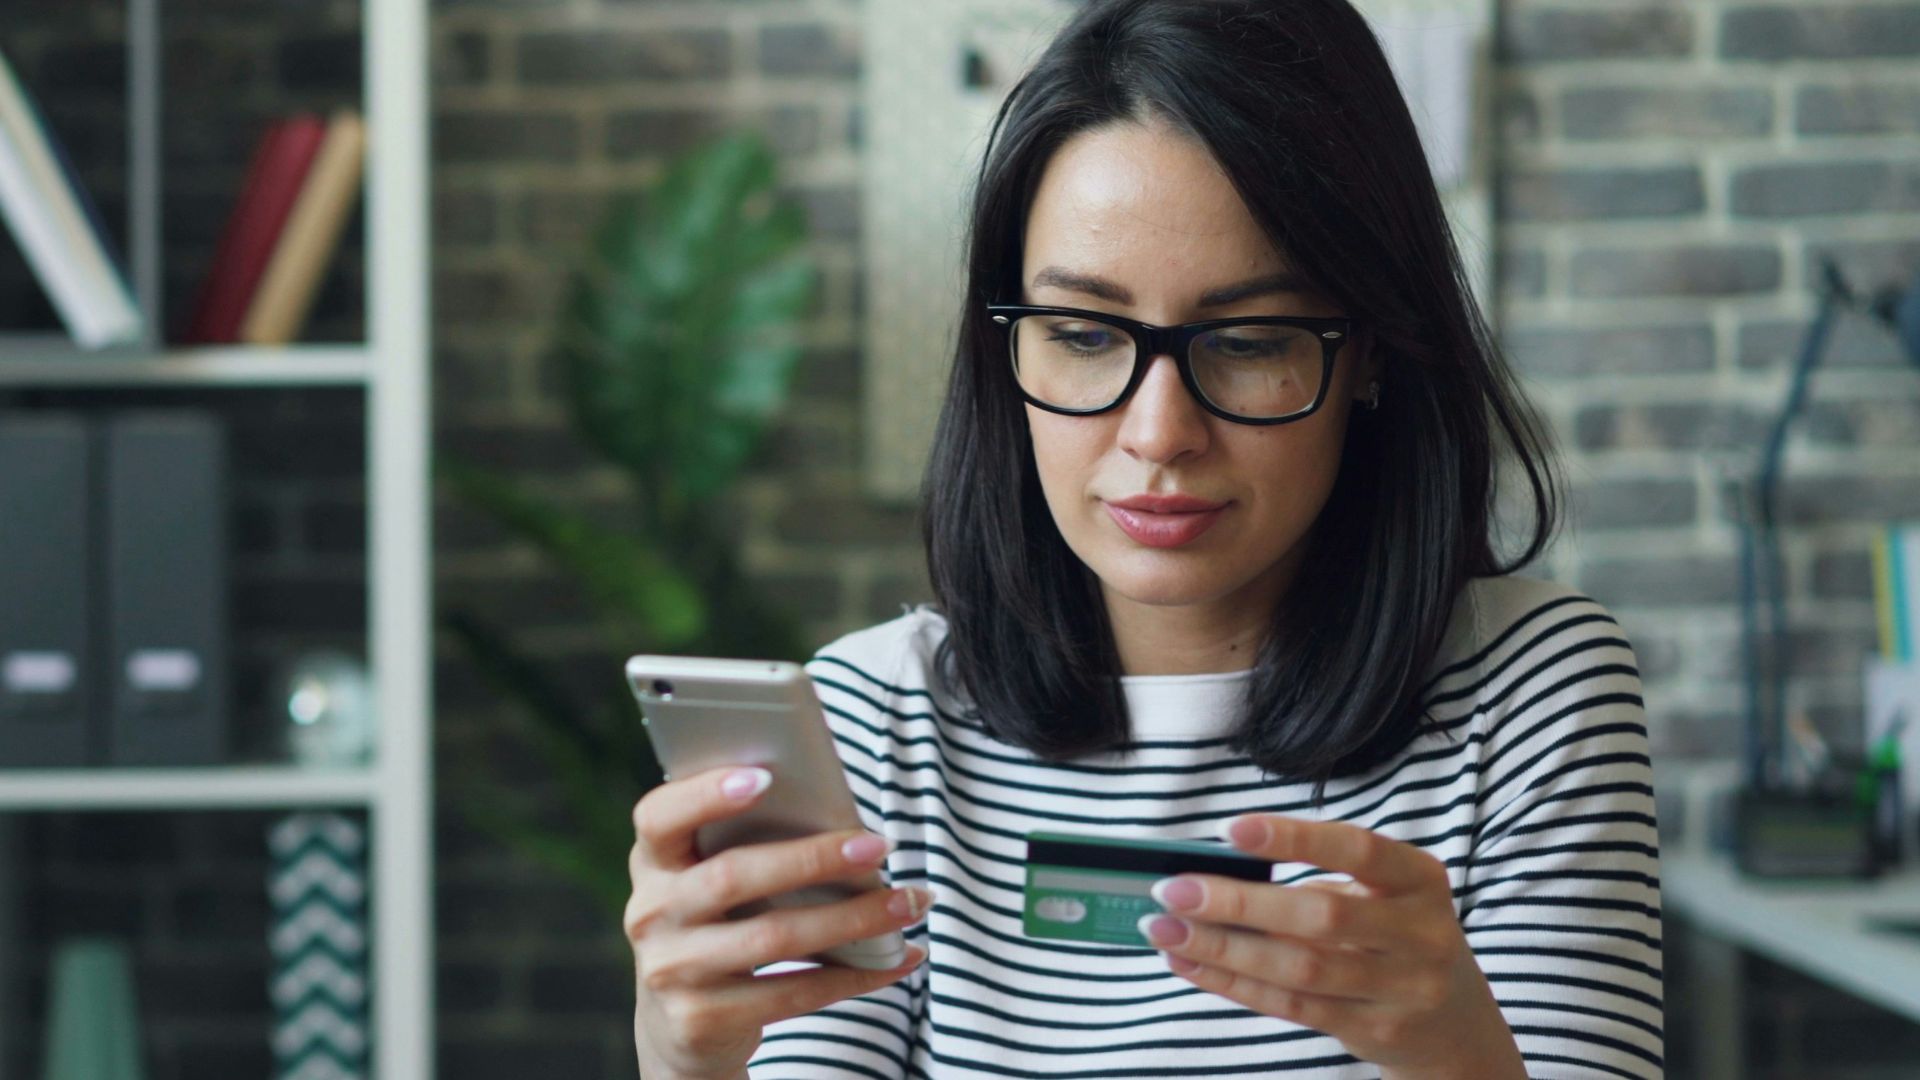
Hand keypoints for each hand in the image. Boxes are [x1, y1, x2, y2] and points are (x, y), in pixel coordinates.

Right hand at [625, 765, 929, 1079]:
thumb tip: (842, 823)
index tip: (766, 776)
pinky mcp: (701, 1019)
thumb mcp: (712, 880)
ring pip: (773, 937)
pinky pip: (791, 993)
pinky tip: (898, 957)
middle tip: (879, 845)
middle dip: (813, 858)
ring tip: (908, 902)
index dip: (706, 794)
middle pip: (733, 876)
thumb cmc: (720, 922)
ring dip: (853, 919)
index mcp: (653, 861)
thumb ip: (748, 845)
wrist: (682, 1023)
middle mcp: (651, 913)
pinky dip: (856, 975)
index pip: (659, 817)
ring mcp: (671, 971)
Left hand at [1136, 814, 1524, 1078]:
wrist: (1454, 1025)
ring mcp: (1400, 989)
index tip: (1228, 828)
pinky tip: (1191, 961)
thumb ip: (1318, 880)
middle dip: (1238, 903)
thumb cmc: (1396, 937)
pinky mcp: (1373, 1030)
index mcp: (1419, 879)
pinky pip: (1291, 1005)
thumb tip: (1214, 871)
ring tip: (1165, 928)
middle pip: (1320, 916)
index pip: (1357, 849)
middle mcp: (1419, 933)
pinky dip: (1233, 982)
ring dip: (1222, 947)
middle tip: (1172, 888)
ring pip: (1298, 968)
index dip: (1294, 837)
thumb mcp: (1383, 896)